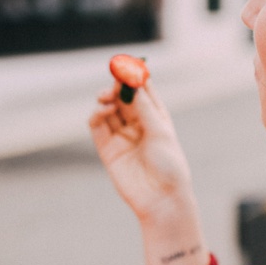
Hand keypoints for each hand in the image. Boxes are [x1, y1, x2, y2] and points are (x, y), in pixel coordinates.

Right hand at [87, 79, 194, 223]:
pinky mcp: (107, 149)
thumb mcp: (160, 132)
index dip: (134, 77)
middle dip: (116, 87)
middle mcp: (137, 125)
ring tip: (105, 99)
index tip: (127, 66)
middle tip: (113, 84)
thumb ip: (143, 108)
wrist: (160, 199)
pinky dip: (96, 115)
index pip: (142, 91)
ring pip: (108, 110)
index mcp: (156, 117)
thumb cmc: (169, 166)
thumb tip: (131, 84)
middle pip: (122, 98)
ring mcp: (121, 136)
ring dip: (105, 100)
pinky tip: (101, 111)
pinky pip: (97, 126)